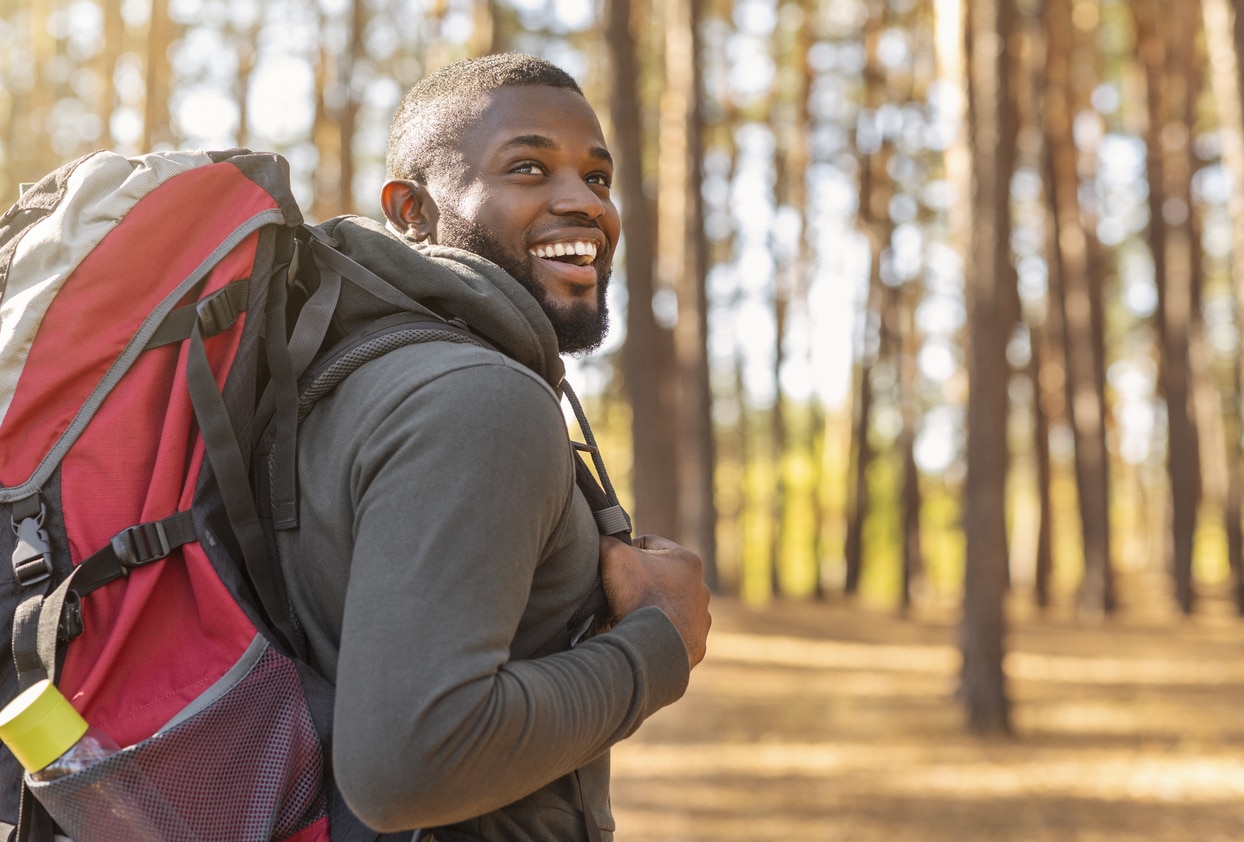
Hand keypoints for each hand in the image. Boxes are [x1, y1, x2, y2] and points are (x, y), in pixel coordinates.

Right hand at [599, 534, 711, 667]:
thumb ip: (607, 540)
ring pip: (669, 607)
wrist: (652, 647)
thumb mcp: (614, 555)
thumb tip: (601, 539)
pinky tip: (642, 635)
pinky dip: (658, 634)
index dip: (626, 550)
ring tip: (629, 616)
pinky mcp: (695, 646)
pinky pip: (673, 635)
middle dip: (640, 582)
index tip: (614, 565)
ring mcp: (701, 620)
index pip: (649, 544)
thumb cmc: (638, 596)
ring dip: (652, 608)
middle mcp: (701, 589)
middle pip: (661, 577)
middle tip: (619, 592)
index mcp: (688, 561)